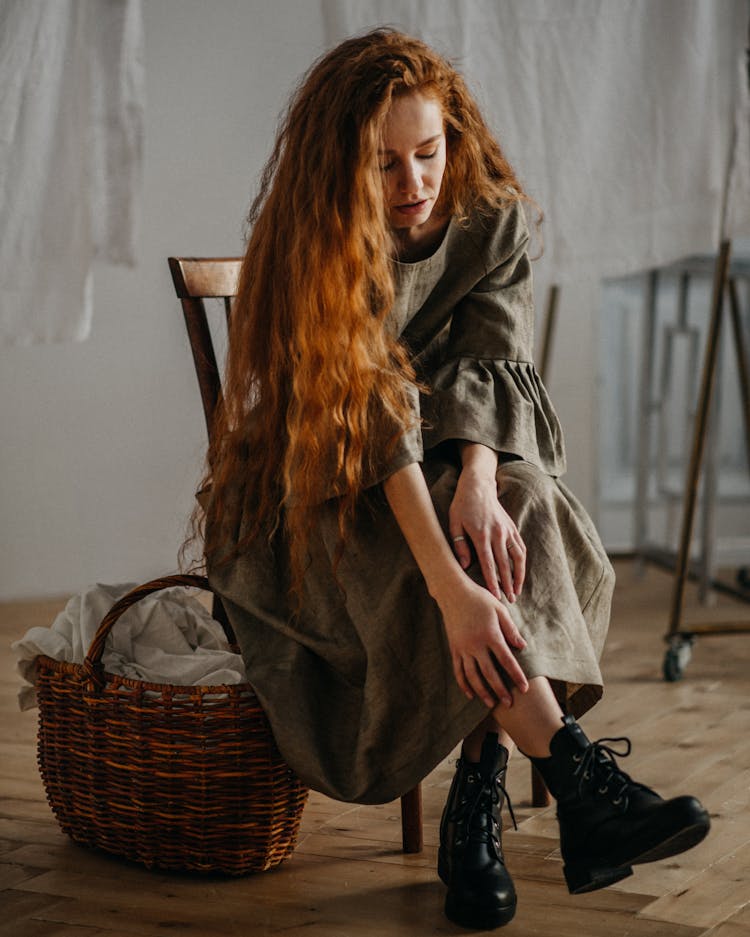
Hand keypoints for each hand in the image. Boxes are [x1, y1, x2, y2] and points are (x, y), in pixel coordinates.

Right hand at [436, 575, 528, 706]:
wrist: (453, 592)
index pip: (506, 660)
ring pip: (472, 676)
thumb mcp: (500, 610)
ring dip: (482, 691)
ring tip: (491, 703)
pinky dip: (463, 684)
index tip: (525, 688)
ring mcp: (462, 648)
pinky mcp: (454, 648)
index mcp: (490, 634)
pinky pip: (458, 670)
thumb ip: (511, 629)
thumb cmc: (479, 599)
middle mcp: (475, 644)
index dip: (516, 675)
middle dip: (500, 690)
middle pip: (489, 673)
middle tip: (510, 703)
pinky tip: (470, 694)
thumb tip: (522, 647)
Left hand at [449, 460, 525, 602]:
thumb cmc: (462, 505)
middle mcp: (497, 534)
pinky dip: (522, 561)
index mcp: (481, 535)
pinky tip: (521, 572)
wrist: (478, 485)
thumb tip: (464, 565)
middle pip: (505, 564)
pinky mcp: (512, 527)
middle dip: (508, 584)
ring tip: (517, 591)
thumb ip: (459, 544)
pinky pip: (520, 547)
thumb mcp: (454, 523)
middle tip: (510, 601)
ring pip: (517, 557)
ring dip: (519, 576)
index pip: (489, 564)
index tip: (495, 596)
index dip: (493, 582)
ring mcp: (507, 530)